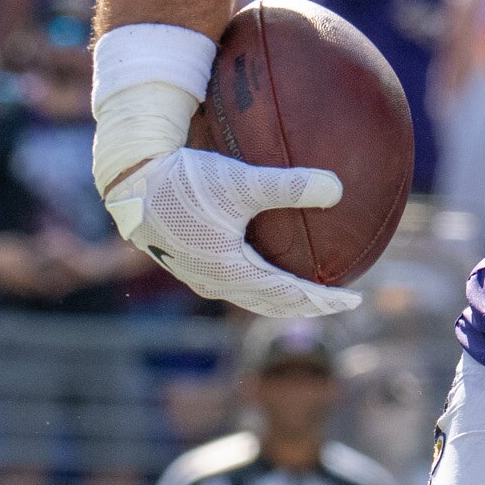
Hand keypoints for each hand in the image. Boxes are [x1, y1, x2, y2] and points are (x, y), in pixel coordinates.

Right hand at [103, 143, 361, 316]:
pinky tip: (263, 254)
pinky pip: (234, 278)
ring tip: (304, 286)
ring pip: (250, 294)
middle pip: (271, 303)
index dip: (323, 301)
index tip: (354, 298)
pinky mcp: (188, 259)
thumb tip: (339, 187)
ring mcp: (199, 274)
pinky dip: (259, 278)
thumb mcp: (239, 181)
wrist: (130, 182)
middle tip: (336, 301)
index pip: (289, 296)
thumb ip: (289, 185)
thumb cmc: (184, 181)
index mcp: (232, 272)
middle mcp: (215, 281)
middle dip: (306, 304)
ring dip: (281, 294)